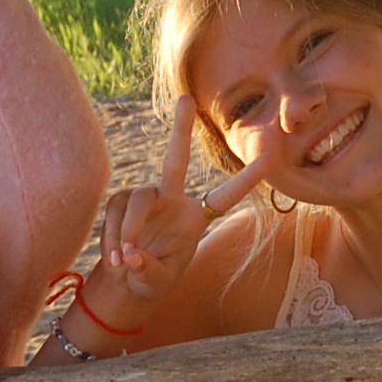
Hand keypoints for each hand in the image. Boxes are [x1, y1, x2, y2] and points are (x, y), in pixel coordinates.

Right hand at [93, 97, 275, 306]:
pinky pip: (115, 214)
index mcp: (194, 219)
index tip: (269, 157)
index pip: (223, 198)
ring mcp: (145, 198)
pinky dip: (112, 238)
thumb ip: (147, 270)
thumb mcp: (155, 283)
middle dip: (180, 130)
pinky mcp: (119, 201)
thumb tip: (131, 255)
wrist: (122, 282)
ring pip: (138, 200)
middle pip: (176, 160)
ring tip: (123, 260)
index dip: (245, 179)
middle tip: (185, 98)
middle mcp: (172, 200)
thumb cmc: (149, 280)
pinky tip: (114, 259)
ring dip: (130, 229)